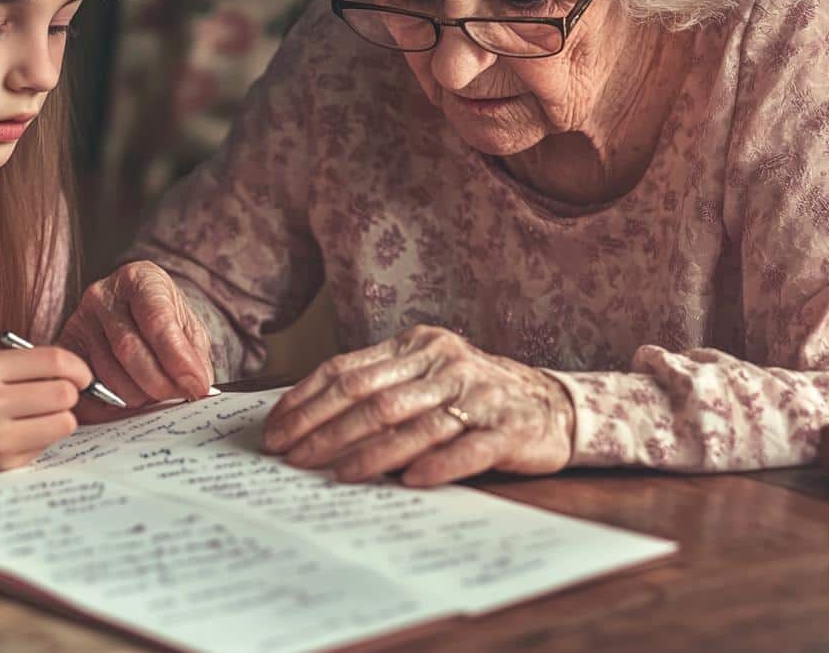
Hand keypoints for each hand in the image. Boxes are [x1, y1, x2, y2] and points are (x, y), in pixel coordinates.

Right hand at [0, 345, 91, 470]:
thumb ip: (33, 365)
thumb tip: (86, 377)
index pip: (53, 360)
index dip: (78, 367)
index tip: (82, 375)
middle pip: (64, 393)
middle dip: (70, 393)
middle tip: (59, 396)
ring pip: (65, 423)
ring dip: (62, 417)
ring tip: (42, 415)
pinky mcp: (2, 465)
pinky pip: (48, 446)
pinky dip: (44, 438)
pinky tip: (21, 433)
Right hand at [58, 261, 213, 419]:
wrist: (129, 310)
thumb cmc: (162, 318)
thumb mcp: (187, 327)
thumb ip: (193, 355)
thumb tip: (196, 387)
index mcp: (140, 279)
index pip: (157, 320)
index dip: (177, 358)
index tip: (195, 385)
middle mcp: (103, 294)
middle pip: (128, 348)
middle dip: (157, 382)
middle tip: (176, 398)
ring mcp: (79, 319)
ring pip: (107, 372)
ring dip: (136, 396)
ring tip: (154, 398)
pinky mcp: (65, 346)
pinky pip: (84, 384)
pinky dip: (106, 405)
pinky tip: (126, 406)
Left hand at [261, 325, 574, 486]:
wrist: (554, 405)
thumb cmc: (472, 395)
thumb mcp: (425, 376)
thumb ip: (378, 388)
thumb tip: (307, 420)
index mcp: (417, 346)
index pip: (347, 370)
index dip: (306, 400)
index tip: (274, 430)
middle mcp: (444, 364)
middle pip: (372, 398)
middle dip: (324, 430)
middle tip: (291, 457)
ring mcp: (478, 395)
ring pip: (412, 424)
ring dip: (369, 452)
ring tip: (335, 474)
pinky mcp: (509, 429)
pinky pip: (467, 448)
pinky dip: (437, 465)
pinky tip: (410, 482)